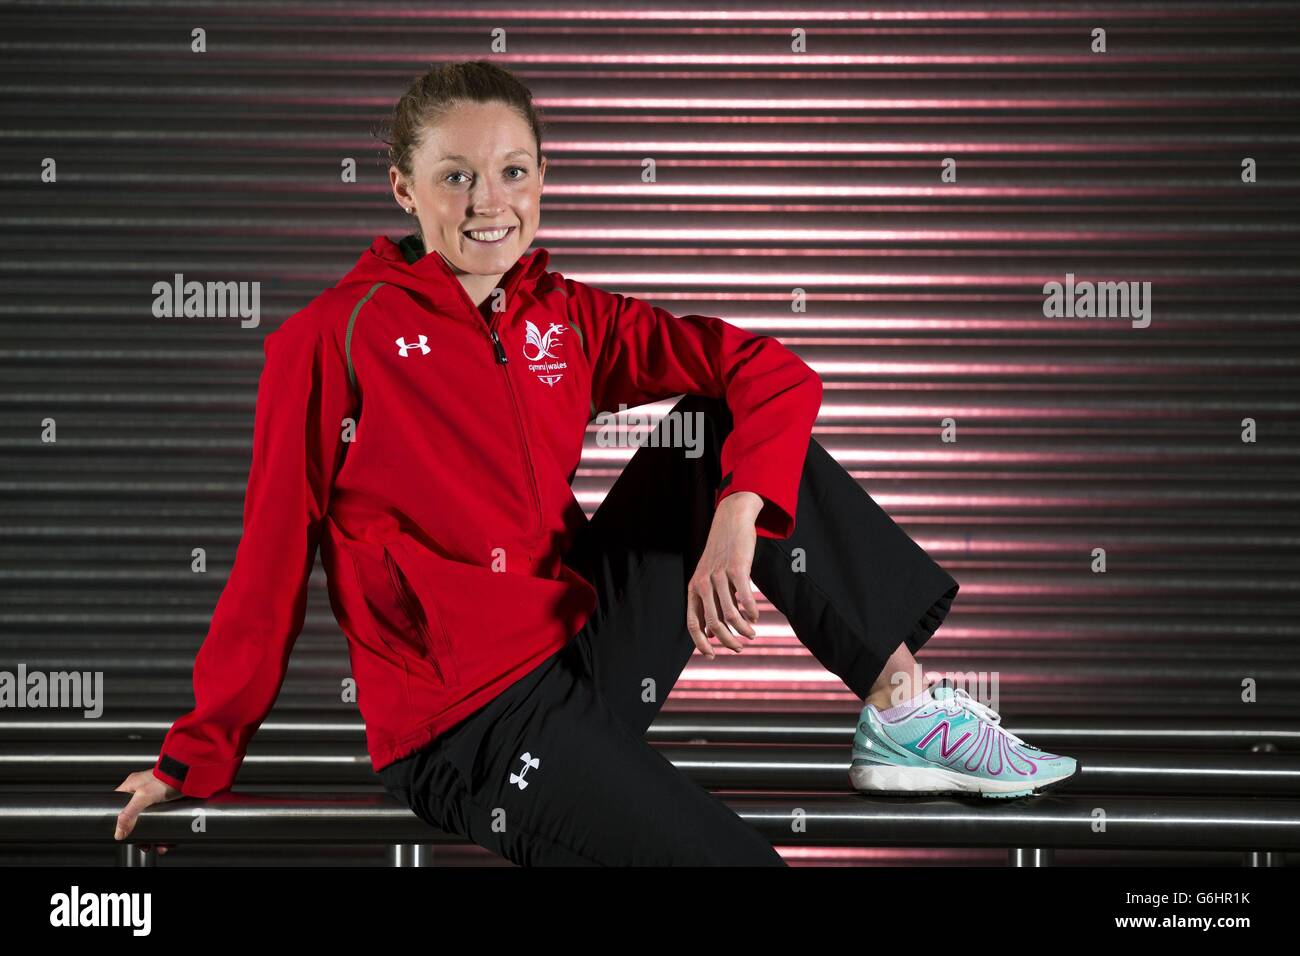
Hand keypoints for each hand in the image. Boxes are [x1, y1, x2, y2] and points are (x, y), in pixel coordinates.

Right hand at [114, 769, 182, 854]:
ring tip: (160, 846)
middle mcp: (143, 791)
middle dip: (141, 833)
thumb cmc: (168, 778)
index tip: (124, 834)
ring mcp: (157, 796)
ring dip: (154, 835)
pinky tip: (170, 840)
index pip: (118, 806)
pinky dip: (166, 830)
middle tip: (144, 845)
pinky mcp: (170, 801)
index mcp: (132, 786)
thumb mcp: (144, 796)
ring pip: (151, 820)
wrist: (191, 773)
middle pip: (136, 817)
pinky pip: (165, 819)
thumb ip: (129, 814)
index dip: (120, 820)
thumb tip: (119, 833)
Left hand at [686, 491, 763, 658]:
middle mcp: (703, 583)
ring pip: (730, 614)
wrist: (731, 520)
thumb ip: (710, 604)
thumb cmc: (721, 554)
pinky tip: (756, 616)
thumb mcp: (709, 579)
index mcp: (693, 588)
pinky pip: (744, 598)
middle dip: (727, 641)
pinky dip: (752, 612)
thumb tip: (710, 633)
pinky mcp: (736, 567)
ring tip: (752, 634)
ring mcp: (719, 575)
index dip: (701, 643)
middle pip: (713, 624)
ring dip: (743, 630)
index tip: (713, 656)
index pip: (692, 624)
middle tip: (739, 647)